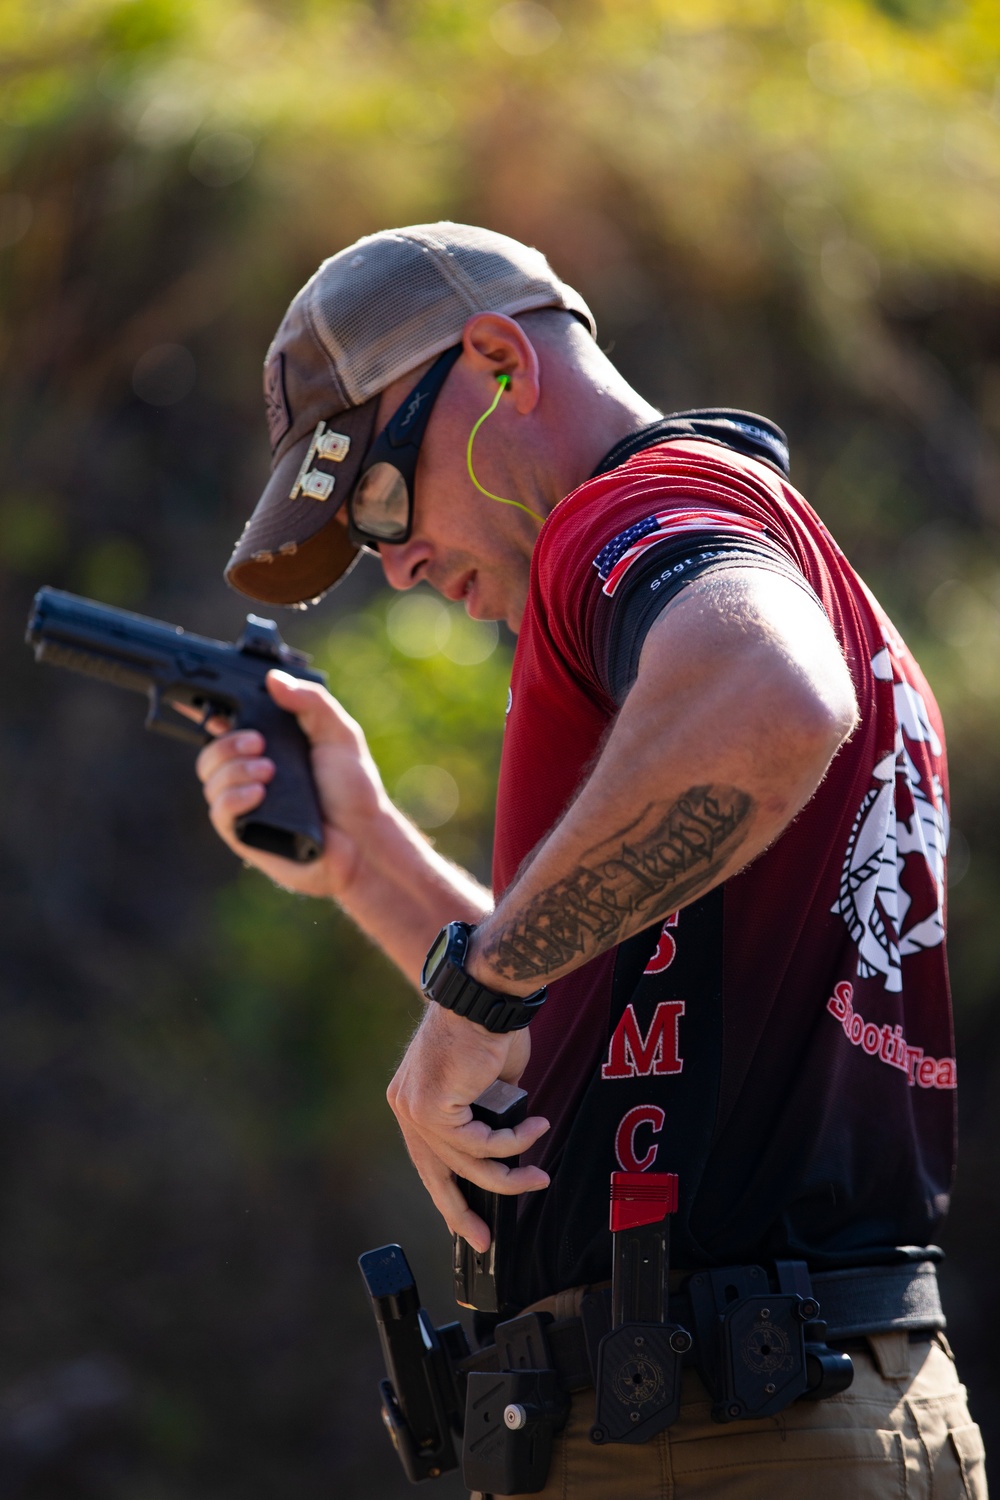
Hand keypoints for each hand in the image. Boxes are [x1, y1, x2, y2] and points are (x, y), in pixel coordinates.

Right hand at [196, 669, 390, 898]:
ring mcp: (245, 805)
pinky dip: (233, 797)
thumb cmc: (354, 791)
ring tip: (269, 772)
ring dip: (234, 769)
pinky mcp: (244, 834)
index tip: (197, 698)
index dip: (209, 713)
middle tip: (260, 742)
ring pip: (209, 779)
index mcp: (270, 748)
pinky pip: (218, 812)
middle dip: (228, 742)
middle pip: (210, 752)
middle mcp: (252, 775)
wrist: (363, 840)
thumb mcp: (340, 735)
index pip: (227, 727)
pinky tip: (258, 794)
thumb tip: (274, 679)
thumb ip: (310, 702)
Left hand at [386, 1004, 549, 1251]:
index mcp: (413, 1100)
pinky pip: (480, 1144)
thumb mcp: (486, 1084)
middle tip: (484, 1239)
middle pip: (434, 1174)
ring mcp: (415, 1108)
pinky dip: (512, 1142)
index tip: (471, 1219)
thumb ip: (485, 1116)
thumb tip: (502, 1147)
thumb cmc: (490, 1029)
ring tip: (538, 1171)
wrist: (486, 997)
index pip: (428, 1158)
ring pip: (466, 1163)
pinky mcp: (432, 1108)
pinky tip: (535, 1127)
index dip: (450, 1191)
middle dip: (461, 1212)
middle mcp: (406, 1106)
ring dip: (510, 1172)